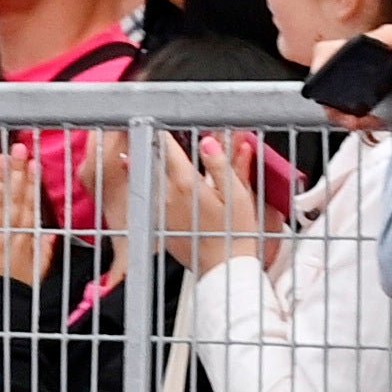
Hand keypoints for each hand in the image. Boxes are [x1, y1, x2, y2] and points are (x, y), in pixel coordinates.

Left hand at [161, 133, 274, 274]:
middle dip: (161, 148)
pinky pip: (155, 200)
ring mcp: (161, 212)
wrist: (223, 269)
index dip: (166, 133)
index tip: (166, 122)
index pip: (169, 148)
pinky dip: (158, 190)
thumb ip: (221, 165)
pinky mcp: (160, 225)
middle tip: (159, 134)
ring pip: (154, 181)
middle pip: (157, 163)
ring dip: (157, 168)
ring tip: (157, 159)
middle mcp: (168, 197)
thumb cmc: (235, 233)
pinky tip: (168, 189)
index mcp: (186, 184)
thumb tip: (209, 142)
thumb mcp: (237, 194)